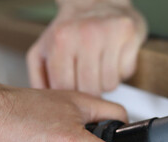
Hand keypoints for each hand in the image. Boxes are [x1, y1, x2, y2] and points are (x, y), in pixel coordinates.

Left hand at [27, 0, 146, 95]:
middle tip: (87, 78)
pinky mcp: (128, 32)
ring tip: (99, 67)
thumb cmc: (70, 29)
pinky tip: (113, 58)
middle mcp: (84, 34)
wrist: (96, 2)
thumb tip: (47, 104)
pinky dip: (121, 71)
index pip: (66, 88)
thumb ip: (39, 78)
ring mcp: (108, 32)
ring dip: (105, 82)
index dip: (70, 95)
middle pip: (90, 89)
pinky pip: (126, 73)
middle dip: (89, 91)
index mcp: (60, 39)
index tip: (72, 89)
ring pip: (110, 85)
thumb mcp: (44, 50)